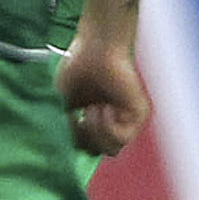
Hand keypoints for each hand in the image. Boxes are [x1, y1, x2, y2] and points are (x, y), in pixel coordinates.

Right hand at [57, 33, 149, 156]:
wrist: (96, 48)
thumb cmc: (77, 68)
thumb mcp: (62, 103)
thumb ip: (64, 127)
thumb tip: (60, 149)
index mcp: (93, 120)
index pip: (84, 146)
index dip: (73, 143)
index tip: (66, 128)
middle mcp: (110, 121)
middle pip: (96, 152)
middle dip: (83, 140)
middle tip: (78, 119)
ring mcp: (125, 119)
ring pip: (110, 150)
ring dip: (95, 132)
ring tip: (90, 109)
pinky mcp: (137, 115)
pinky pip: (122, 138)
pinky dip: (107, 127)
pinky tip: (101, 107)